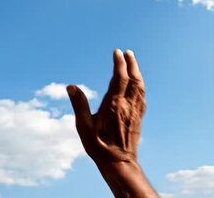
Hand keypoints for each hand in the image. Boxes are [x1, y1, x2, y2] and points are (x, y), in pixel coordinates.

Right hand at [67, 49, 156, 197]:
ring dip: (137, 72)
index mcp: (113, 104)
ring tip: (133, 63)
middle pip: (133, 79)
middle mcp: (126, 105)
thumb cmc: (98, 146)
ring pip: (140, 87)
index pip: (119, 78)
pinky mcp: (138, 118)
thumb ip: (78, 105)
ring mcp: (134, 111)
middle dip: (131, 64)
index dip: (119, 63)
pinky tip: (139, 85)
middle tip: (128, 52)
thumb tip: (71, 86)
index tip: (117, 52)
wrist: (118, 163)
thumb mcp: (83, 126)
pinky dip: (141, 86)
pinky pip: (142, 97)